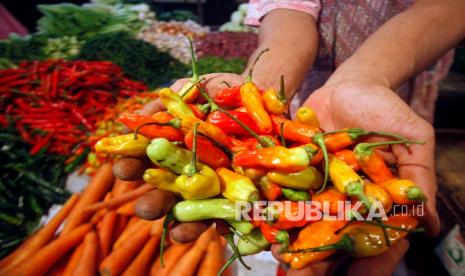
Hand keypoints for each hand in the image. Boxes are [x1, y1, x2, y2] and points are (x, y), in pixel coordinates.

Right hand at [120, 73, 242, 242]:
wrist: (263, 95)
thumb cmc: (223, 91)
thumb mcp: (194, 88)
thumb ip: (168, 102)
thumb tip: (134, 118)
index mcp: (171, 150)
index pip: (145, 163)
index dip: (132, 166)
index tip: (123, 168)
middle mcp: (188, 173)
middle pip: (165, 194)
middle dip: (153, 204)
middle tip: (144, 209)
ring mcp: (214, 187)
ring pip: (195, 211)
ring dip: (184, 225)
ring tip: (177, 233)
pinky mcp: (239, 196)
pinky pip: (231, 216)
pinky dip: (226, 225)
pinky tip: (221, 231)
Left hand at [272, 82, 437, 274]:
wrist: (349, 85)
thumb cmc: (386, 110)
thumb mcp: (412, 138)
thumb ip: (418, 177)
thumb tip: (428, 222)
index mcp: (376, 201)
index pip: (377, 237)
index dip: (372, 261)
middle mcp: (344, 201)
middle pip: (336, 238)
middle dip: (322, 262)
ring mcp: (317, 189)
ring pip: (305, 223)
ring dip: (292, 243)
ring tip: (280, 258)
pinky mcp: (294, 172)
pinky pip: (282, 194)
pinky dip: (272, 209)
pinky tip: (261, 224)